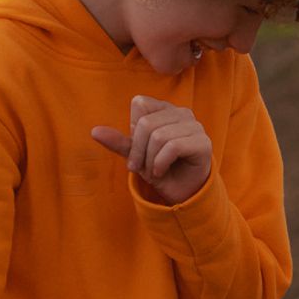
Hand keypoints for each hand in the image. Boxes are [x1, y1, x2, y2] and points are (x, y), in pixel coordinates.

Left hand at [90, 95, 212, 205]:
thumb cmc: (161, 169)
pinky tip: (162, 172)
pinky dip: (160, 163)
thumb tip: (94, 132)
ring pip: (159, 135)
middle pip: (146, 123)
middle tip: (140, 168)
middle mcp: (182, 113)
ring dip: (149, 160)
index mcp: (165, 109)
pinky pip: (173, 146)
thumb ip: (119, 142)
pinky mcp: (203, 143)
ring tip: (153, 171)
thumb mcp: (135, 156)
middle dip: (138, 150)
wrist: (182, 193)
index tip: (137, 152)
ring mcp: (195, 126)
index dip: (133, 131)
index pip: (140, 104)